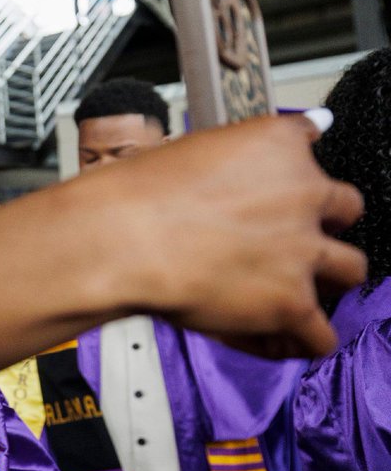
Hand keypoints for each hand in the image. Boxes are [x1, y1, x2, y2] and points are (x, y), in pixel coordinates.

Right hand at [95, 115, 364, 358]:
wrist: (120, 238)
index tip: (281, 184)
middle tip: (282, 239)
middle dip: (320, 224)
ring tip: (286, 290)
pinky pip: (320, 333)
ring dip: (324, 279)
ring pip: (350, 270)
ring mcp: (304, 250)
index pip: (311, 141)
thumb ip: (241, 153)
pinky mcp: (292, 302)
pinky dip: (301, 339)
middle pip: (346, 208)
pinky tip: (274, 337)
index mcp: (277, 145)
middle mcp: (305, 191)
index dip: (293, 169)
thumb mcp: (191, 149)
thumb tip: (307, 131)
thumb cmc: (137, 194)